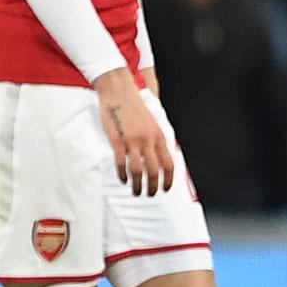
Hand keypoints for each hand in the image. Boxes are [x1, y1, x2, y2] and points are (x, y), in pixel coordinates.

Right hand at [93, 68, 173, 194]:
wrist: (119, 91)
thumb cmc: (134, 106)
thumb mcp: (152, 122)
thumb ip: (156, 139)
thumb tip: (159, 157)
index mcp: (159, 135)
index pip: (169, 163)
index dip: (169, 180)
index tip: (166, 189)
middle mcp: (148, 140)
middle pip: (154, 171)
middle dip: (153, 187)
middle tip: (150, 195)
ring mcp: (133, 140)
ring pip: (138, 170)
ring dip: (138, 185)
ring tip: (136, 192)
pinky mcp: (117, 140)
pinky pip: (122, 163)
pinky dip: (123, 175)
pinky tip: (123, 180)